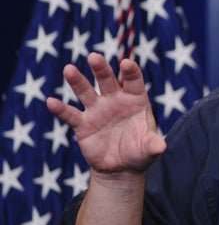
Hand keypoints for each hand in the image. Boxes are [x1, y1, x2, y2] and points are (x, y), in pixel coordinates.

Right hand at [47, 52, 165, 175]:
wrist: (121, 167)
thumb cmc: (139, 151)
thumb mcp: (149, 149)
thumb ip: (153, 145)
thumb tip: (160, 147)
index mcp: (135, 99)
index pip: (133, 81)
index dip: (130, 72)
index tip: (126, 63)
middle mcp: (115, 100)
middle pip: (107, 80)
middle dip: (101, 69)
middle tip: (94, 56)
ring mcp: (98, 110)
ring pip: (86, 92)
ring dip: (78, 81)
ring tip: (69, 69)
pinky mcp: (83, 125)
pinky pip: (71, 115)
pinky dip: (61, 109)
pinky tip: (51, 101)